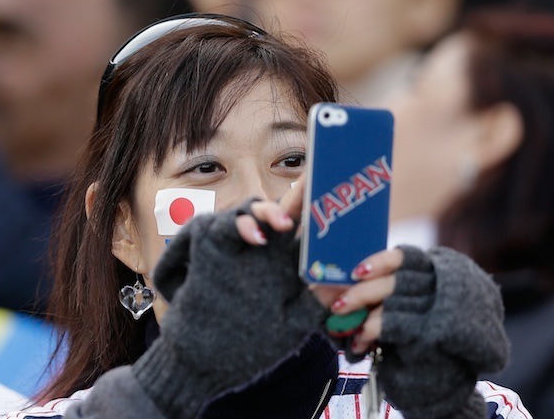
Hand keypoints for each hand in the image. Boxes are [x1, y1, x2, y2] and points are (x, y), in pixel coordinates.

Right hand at [133, 194, 326, 417]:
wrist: (205, 360)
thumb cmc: (251, 344)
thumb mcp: (292, 325)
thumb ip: (317, 302)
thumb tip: (348, 278)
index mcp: (286, 263)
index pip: (307, 231)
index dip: (322, 214)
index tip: (340, 196)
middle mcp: (263, 249)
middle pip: (281, 212)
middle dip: (296, 199)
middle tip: (309, 193)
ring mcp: (236, 246)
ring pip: (251, 212)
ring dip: (266, 212)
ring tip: (282, 224)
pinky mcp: (210, 247)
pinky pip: (220, 225)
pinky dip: (236, 225)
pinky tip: (254, 237)